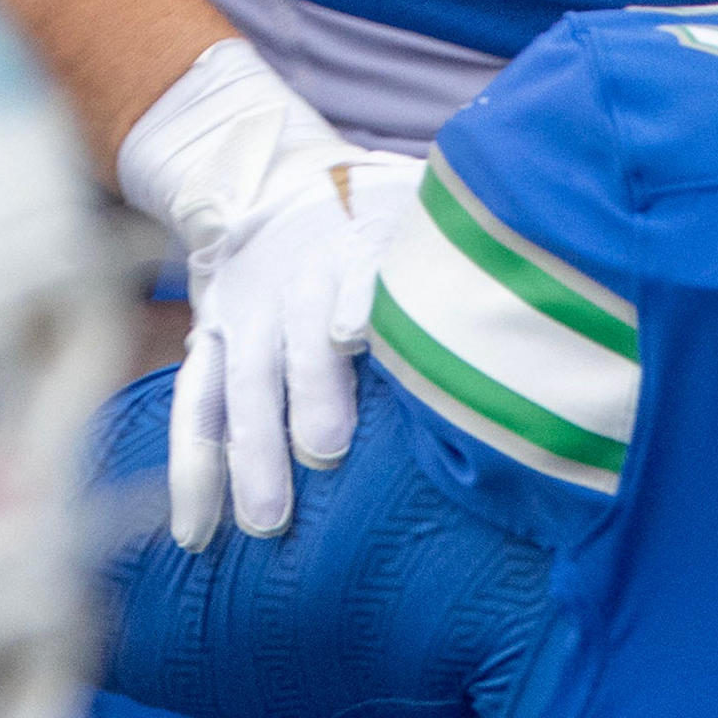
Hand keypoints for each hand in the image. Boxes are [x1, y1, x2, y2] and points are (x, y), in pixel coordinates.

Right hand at [117, 40, 420, 547]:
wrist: (273, 183)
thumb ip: (445, 249)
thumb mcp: (409, 208)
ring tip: (267, 521)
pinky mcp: (207, 345)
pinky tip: (194, 534)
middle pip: (296, 338)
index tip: (353, 332)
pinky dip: (192, 472)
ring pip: (240, 387)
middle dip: (308, 392)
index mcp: (350, 245)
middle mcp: (290, 284)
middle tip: (326, 451)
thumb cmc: (372, 218)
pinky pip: (193, 411)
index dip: (352, 297)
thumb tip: (526, 278)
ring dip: (250, 453)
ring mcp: (242, 319)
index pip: (355, 268)